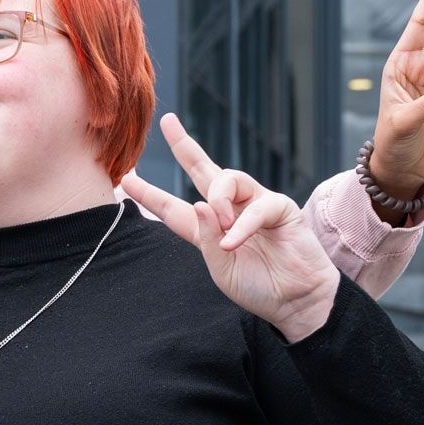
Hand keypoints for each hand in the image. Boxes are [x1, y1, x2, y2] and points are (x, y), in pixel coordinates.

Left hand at [121, 113, 340, 343]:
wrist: (296, 302)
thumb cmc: (259, 287)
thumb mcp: (220, 269)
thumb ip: (205, 238)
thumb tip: (198, 202)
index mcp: (208, 228)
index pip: (173, 207)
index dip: (150, 194)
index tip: (127, 179)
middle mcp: (230, 210)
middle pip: (203, 169)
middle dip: (184, 145)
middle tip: (168, 122)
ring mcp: (255, 205)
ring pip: (228, 178)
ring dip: (218, 199)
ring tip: (219, 223)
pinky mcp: (280, 208)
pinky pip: (256, 207)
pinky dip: (241, 225)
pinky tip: (232, 242)